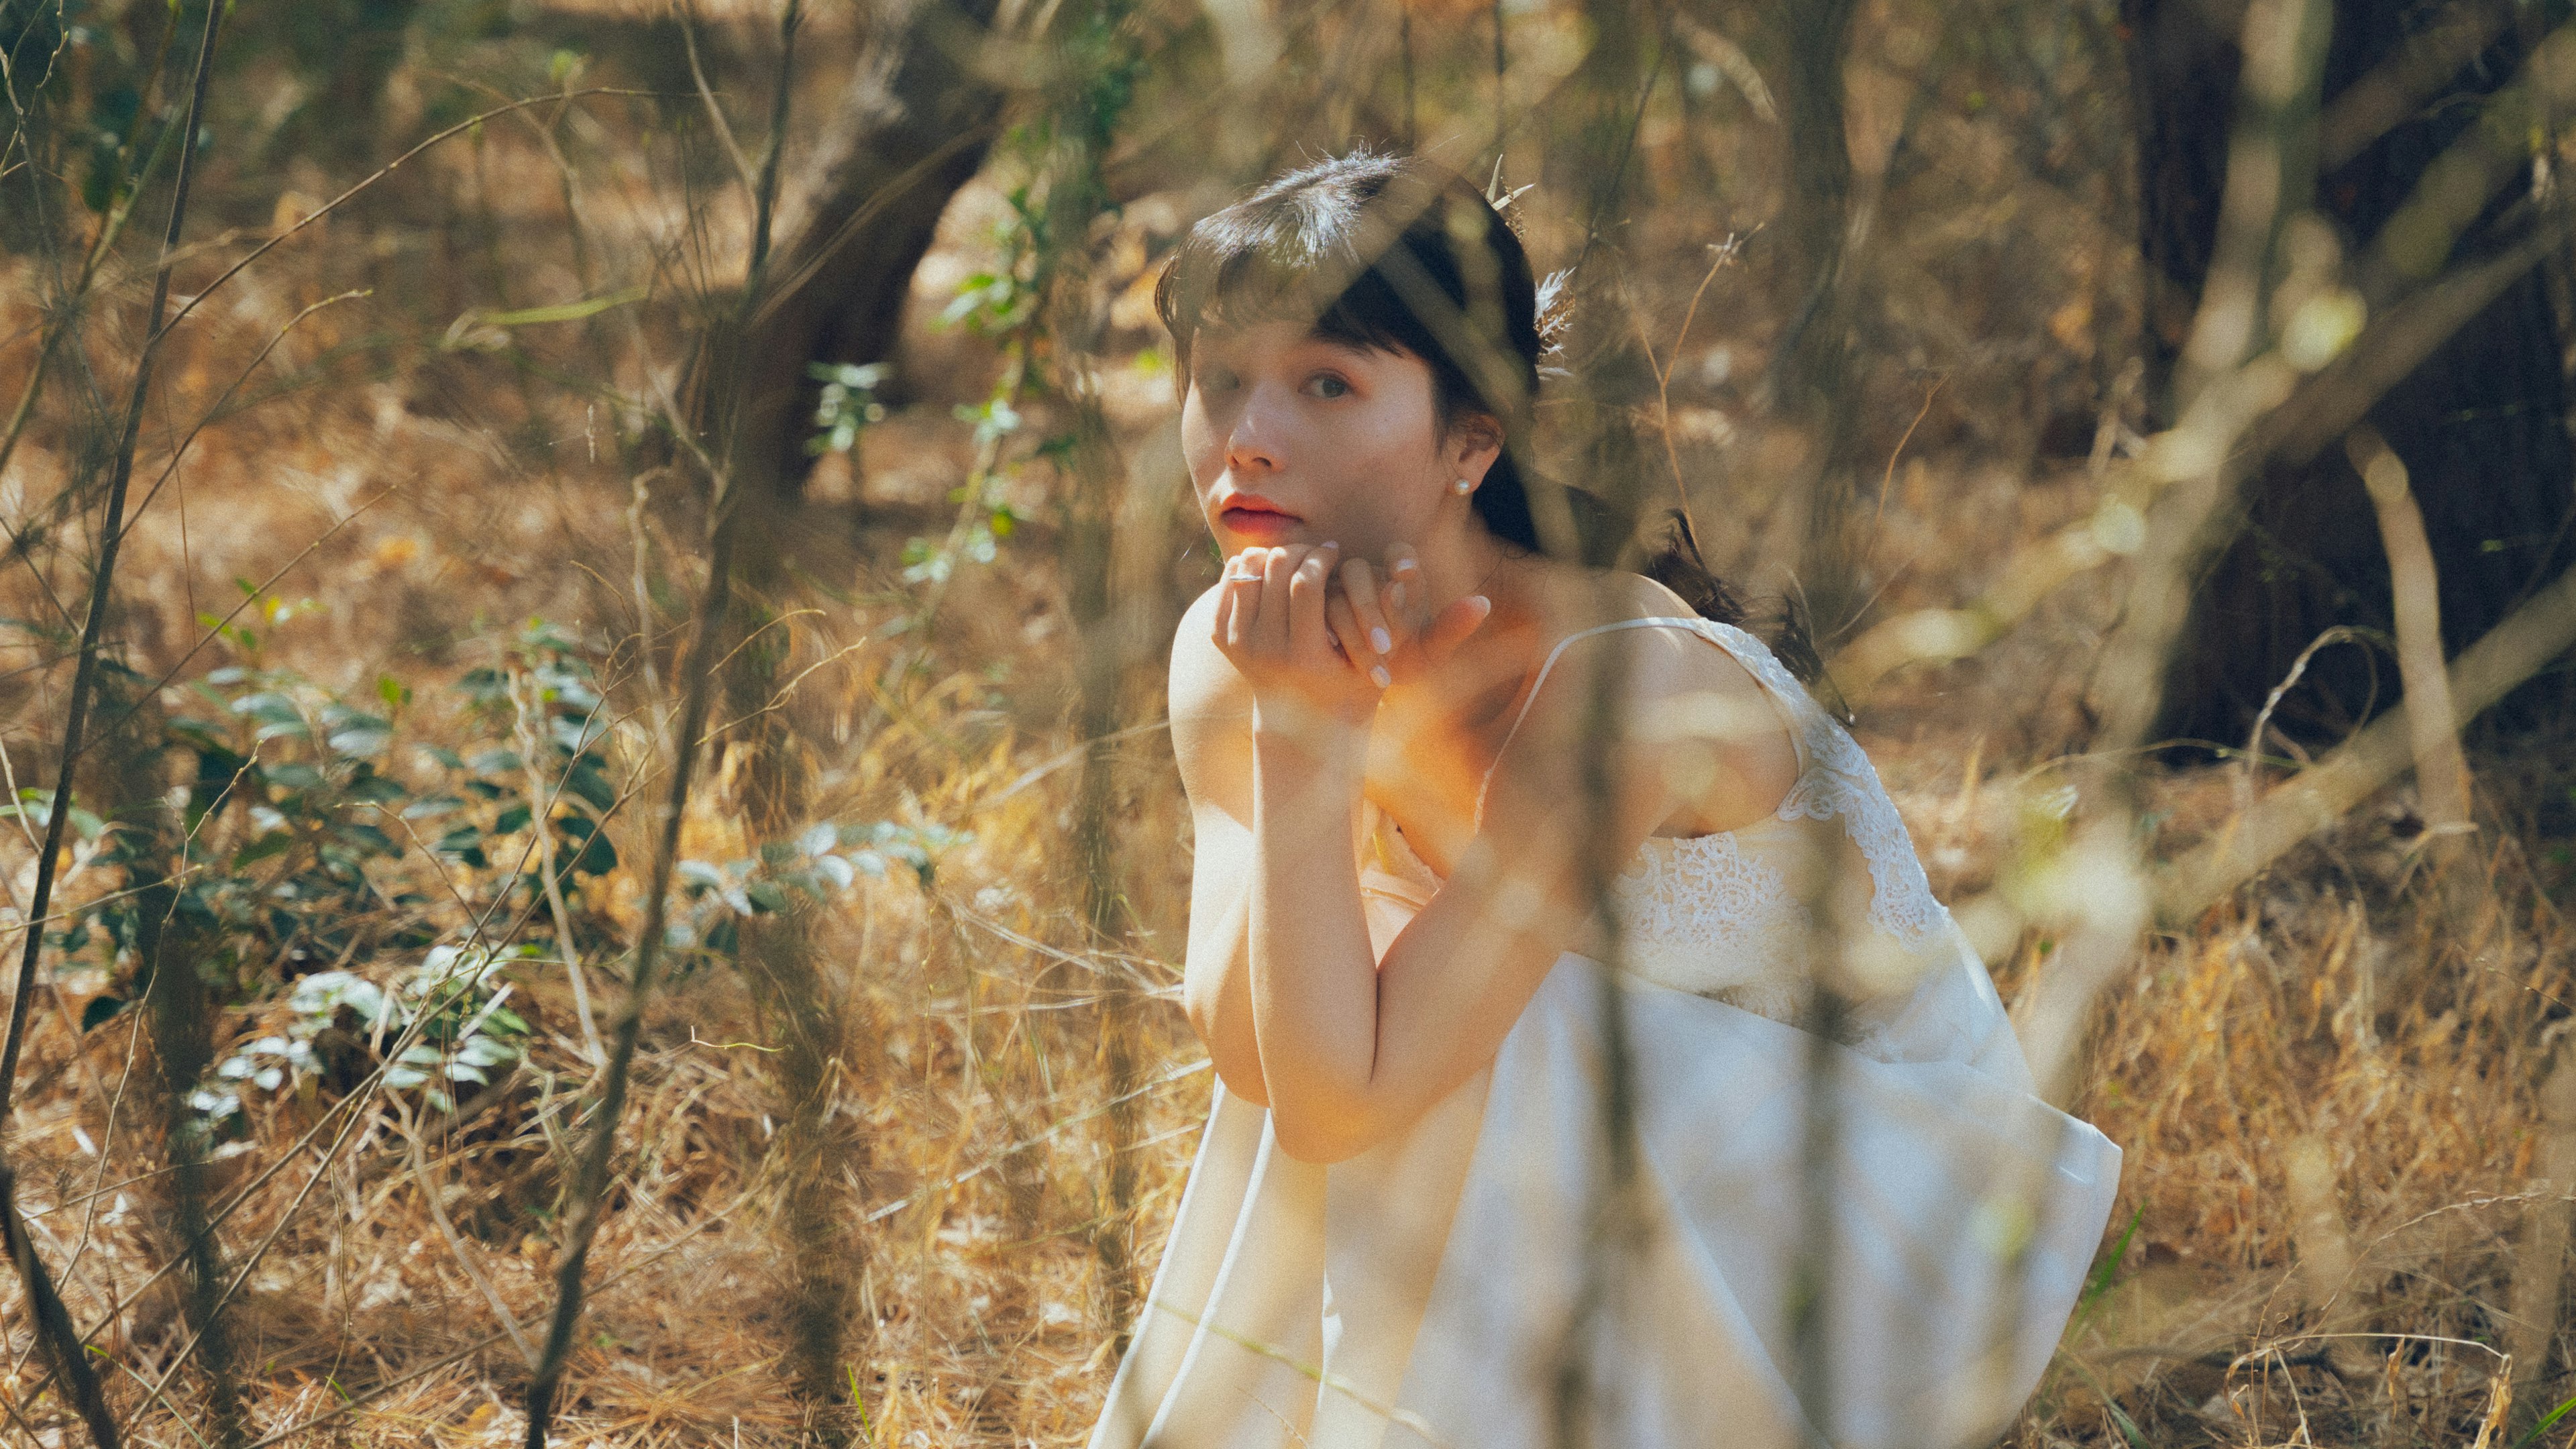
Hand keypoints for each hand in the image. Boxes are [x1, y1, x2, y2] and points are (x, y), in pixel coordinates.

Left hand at [1215, 543, 1380, 751]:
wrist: (1299, 720)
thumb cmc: (1350, 681)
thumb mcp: (1374, 655)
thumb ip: (1382, 616)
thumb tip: (1396, 579)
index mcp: (1303, 655)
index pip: (1305, 582)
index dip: (1321, 556)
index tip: (1333, 550)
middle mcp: (1265, 650)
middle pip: (1275, 568)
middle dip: (1299, 550)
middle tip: (1313, 550)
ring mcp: (1239, 643)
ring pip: (1248, 568)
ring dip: (1273, 554)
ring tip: (1295, 557)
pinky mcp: (1221, 637)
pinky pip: (1231, 580)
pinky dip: (1250, 566)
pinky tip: (1273, 570)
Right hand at [1324, 544, 1493, 699]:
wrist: (1364, 685)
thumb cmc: (1405, 661)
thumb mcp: (1430, 652)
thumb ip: (1453, 627)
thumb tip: (1483, 602)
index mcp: (1398, 578)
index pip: (1398, 553)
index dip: (1400, 559)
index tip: (1405, 574)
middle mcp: (1362, 577)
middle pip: (1359, 572)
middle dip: (1372, 607)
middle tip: (1386, 644)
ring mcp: (1330, 592)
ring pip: (1334, 595)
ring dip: (1352, 627)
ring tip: (1371, 660)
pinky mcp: (1308, 612)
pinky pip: (1309, 614)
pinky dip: (1324, 632)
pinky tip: (1335, 654)